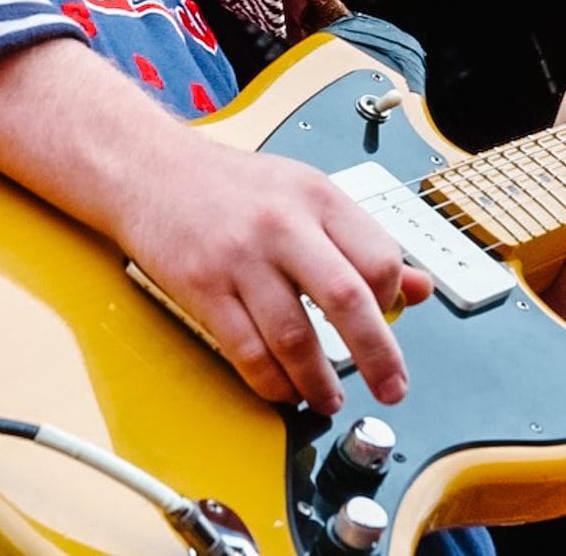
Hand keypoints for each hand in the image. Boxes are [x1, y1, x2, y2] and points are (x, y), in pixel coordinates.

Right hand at [0, 37, 430, 415]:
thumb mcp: (303, 192)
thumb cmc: (228, 185)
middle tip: (391, 387)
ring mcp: (239, 257)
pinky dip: (271, 383)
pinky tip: (283, 390)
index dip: (393, 300)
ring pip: (295, 337)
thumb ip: (360, 239)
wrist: (147, 168)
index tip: (391, 323)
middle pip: (347, 299)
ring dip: (319, 381)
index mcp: (316, 196)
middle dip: (377, 356)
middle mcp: (281, 223)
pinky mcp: (201, 287)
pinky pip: (246, 351)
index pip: (379, 257)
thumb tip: (418, 288)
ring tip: (328, 397)